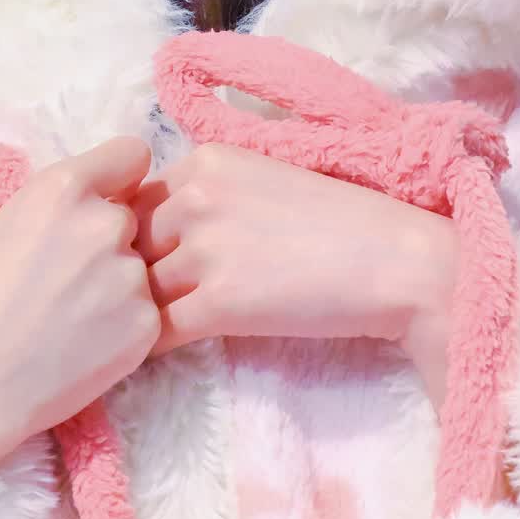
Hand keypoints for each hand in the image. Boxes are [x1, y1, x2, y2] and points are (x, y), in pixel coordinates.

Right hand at [0, 136, 159, 511]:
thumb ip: (56, 204)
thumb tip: (93, 195)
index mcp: (62, 188)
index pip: (130, 154)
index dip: (119, 178)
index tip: (108, 199)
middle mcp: (105, 223)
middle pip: (133, 216)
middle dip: (111, 240)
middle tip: (71, 278)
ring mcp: (131, 275)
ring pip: (141, 266)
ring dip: (119, 285)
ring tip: (74, 318)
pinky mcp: (147, 323)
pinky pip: (147, 310)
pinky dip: (126, 325)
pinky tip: (87, 344)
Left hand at [129, 142, 457, 362]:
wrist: (396, 261)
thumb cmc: (342, 223)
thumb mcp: (265, 179)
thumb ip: (210, 195)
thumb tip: (160, 231)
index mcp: (206, 161)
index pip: (137, 200)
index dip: (134, 236)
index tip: (138, 262)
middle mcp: (197, 197)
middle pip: (128, 245)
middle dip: (128, 275)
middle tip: (123, 304)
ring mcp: (207, 250)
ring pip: (139, 290)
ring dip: (135, 314)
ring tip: (127, 335)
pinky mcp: (220, 303)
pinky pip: (158, 332)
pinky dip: (147, 347)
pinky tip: (145, 357)